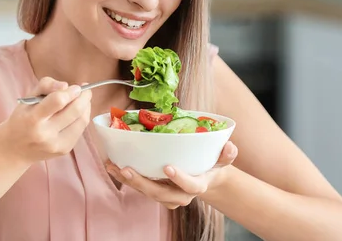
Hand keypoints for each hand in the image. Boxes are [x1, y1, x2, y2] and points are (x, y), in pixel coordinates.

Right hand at [0, 77, 91, 163]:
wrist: (14, 150)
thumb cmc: (21, 119)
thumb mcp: (27, 98)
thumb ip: (45, 85)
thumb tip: (66, 86)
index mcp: (33, 119)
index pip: (58, 101)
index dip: (71, 92)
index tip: (76, 86)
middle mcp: (45, 134)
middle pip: (74, 111)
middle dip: (85, 97)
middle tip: (85, 90)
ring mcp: (56, 144)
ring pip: (81, 120)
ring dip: (86, 107)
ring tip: (83, 100)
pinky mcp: (64, 150)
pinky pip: (80, 130)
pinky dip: (82, 118)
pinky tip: (77, 113)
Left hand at [105, 141, 237, 209]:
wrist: (205, 178)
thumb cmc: (212, 164)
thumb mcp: (223, 159)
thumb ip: (227, 153)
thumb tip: (229, 146)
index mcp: (198, 185)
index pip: (191, 187)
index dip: (180, 179)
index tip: (168, 167)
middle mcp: (179, 195)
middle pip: (160, 193)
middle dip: (142, 183)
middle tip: (127, 169)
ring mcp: (165, 195)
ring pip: (146, 191)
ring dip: (128, 180)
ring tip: (113, 166)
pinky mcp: (154, 190)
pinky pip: (138, 186)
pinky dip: (124, 176)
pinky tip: (112, 164)